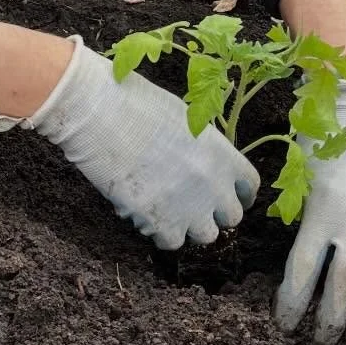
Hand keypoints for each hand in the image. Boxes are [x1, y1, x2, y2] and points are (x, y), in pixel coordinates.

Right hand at [0, 37, 258, 248]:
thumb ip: (203, 146)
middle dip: (213, 211)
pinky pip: (171, 242)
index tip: (227, 195)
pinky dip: (161, 232)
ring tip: (168, 209)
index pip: (249, 186)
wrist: (97, 111)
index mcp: (221, 153)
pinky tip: (147, 213)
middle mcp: (211, 183)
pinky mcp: (157, 220)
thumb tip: (205, 164)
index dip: (238, 193)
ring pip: (204, 235)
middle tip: (193, 203)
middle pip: (231, 217)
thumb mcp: (183, 117)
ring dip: (189, 225)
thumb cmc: (135, 102)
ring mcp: (187, 205)